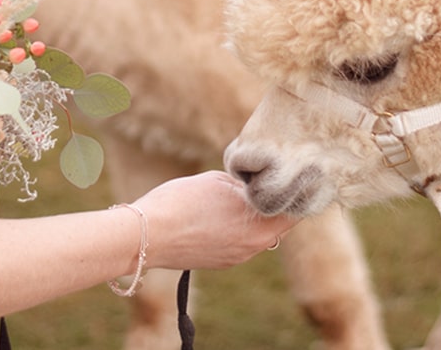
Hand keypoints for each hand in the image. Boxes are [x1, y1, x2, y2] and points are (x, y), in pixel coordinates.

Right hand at [132, 170, 296, 270]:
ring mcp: (236, 258)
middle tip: (271, 182)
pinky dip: (238, 229)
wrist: (145, 235)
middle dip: (276, 205)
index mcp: (259, 228)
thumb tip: (252, 186)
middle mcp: (253, 248)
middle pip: (278, 225)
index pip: (293, 212)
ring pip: (258, 235)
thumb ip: (243, 186)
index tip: (293, 177)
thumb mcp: (218, 182)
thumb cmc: (180, 202)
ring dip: (256, 218)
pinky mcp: (219, 263)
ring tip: (242, 196)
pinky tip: (221, 213)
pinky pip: (239, 243)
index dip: (296, 193)